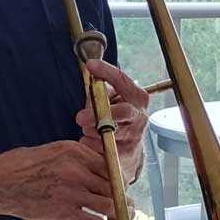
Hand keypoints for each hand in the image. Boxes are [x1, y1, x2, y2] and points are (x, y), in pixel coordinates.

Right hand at [0, 140, 123, 219]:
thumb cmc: (21, 165)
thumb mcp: (53, 151)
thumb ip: (76, 158)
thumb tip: (96, 171)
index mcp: (75, 151)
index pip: (108, 165)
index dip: (119, 178)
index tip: (122, 186)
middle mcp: (77, 169)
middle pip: (112, 184)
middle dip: (123, 196)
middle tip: (129, 204)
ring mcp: (71, 191)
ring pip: (108, 203)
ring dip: (122, 213)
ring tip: (128, 217)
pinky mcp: (64, 211)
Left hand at [74, 59, 150, 181]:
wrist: (129, 150)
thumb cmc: (117, 119)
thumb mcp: (111, 101)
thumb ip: (101, 91)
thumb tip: (90, 83)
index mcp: (137, 97)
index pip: (123, 80)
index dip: (107, 71)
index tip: (91, 65)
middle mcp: (139, 115)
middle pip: (123, 111)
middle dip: (100, 114)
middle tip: (79, 118)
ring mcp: (135, 136)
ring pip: (111, 132)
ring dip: (92, 132)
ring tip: (86, 130)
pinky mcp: (127, 154)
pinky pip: (104, 149)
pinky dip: (92, 144)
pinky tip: (90, 142)